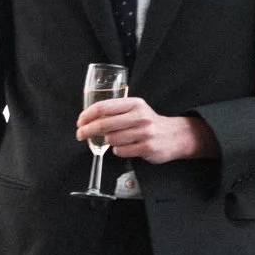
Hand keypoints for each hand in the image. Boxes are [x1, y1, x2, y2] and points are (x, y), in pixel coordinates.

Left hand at [76, 98, 217, 163]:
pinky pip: (120, 151)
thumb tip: (88, 120)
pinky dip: (118, 150)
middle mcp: (139, 116)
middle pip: (104, 124)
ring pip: (111, 139)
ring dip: (108, 141)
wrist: (175, 135)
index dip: (87, 115)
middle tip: (80, 135)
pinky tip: (126, 147)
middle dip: (87, 130)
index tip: (80, 122)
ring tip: (116, 140)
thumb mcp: (135, 110)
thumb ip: (115, 112)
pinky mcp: (146, 148)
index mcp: (134, 104)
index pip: (104, 107)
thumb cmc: (149, 123)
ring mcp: (144, 132)